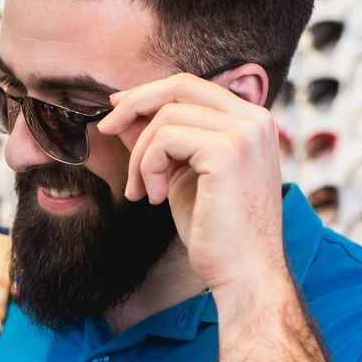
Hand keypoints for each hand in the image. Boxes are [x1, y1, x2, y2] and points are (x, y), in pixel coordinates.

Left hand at [97, 71, 287, 298]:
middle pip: (180, 86)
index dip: (150, 94)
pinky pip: (166, 139)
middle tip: (105, 129)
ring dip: (141, 155)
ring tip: (143, 191)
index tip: (117, 111)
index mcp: (252, 122)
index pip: (193, 87)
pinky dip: (148, 167)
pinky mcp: (229, 150)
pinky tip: (156, 198)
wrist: (243, 274)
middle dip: (135, 104)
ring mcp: (246, 133)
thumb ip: (162, 142)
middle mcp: (256, 120)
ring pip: (167, 117)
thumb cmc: (217, 233)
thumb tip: (124, 114)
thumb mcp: (182, 176)